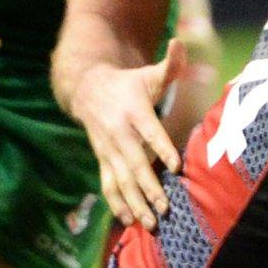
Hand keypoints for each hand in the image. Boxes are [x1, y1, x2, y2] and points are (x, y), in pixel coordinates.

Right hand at [74, 38, 186, 229]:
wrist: (88, 89)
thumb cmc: (128, 83)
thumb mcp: (148, 73)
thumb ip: (169, 64)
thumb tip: (180, 45)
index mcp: (134, 111)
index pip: (150, 131)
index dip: (161, 147)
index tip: (176, 166)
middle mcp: (119, 133)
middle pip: (135, 163)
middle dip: (149, 186)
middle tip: (165, 207)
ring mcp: (108, 149)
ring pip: (121, 180)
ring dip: (135, 202)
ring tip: (150, 223)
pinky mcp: (103, 160)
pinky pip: (108, 184)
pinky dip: (117, 204)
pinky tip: (128, 221)